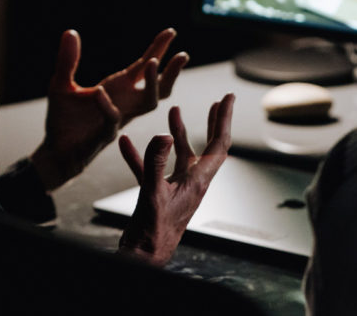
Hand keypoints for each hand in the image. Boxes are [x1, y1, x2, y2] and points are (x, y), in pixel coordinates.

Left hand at [30, 29, 188, 190]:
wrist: (54, 151)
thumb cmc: (63, 120)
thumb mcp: (61, 84)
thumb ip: (68, 60)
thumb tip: (70, 31)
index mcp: (119, 88)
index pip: (144, 67)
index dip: (158, 49)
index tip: (171, 31)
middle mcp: (125, 103)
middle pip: (160, 87)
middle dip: (172, 71)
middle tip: (183, 55)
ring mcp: (118, 119)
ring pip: (148, 103)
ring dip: (153, 83)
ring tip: (153, 62)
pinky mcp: (104, 135)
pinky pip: (112, 119)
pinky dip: (107, 105)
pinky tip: (98, 90)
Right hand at [116, 94, 234, 265]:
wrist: (142, 258)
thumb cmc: (152, 233)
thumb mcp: (151, 193)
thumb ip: (155, 162)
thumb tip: (164, 135)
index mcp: (197, 182)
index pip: (219, 144)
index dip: (224, 119)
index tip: (229, 98)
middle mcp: (191, 183)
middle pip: (207, 147)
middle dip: (213, 123)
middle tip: (219, 103)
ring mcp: (176, 189)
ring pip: (181, 155)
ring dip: (178, 133)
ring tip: (174, 112)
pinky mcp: (159, 196)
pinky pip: (152, 169)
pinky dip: (141, 156)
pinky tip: (127, 144)